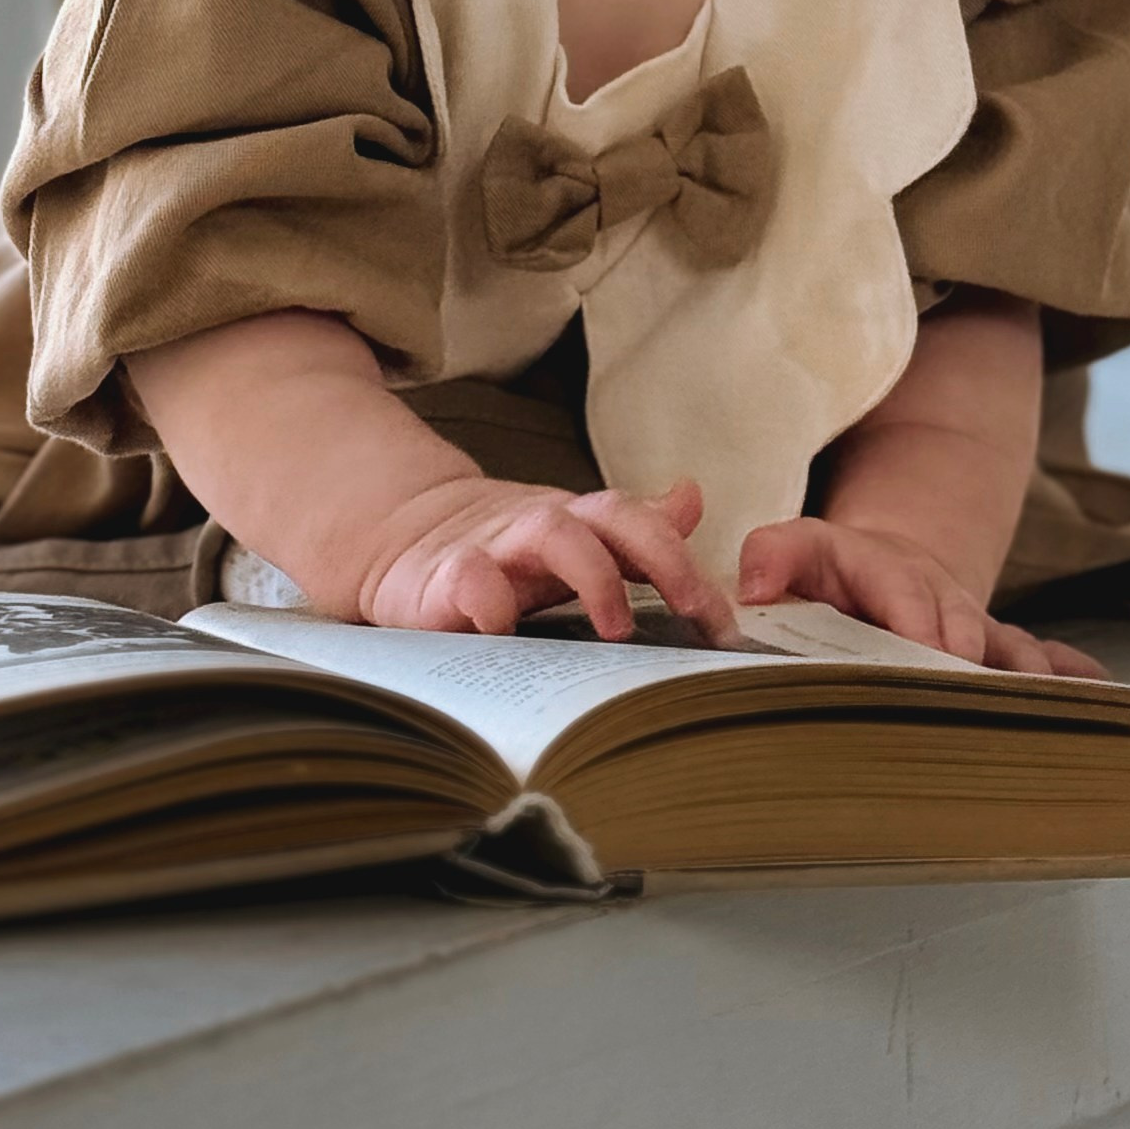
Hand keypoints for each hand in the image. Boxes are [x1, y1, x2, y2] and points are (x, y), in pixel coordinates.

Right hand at [365, 473, 738, 645]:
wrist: (406, 538)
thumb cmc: (509, 554)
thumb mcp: (576, 541)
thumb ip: (634, 531)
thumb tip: (692, 498)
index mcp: (581, 523)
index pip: (643, 524)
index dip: (687, 563)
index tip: (723, 621)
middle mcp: (545, 526)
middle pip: (612, 519)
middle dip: (662, 559)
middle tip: (695, 612)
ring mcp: (497, 545)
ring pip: (553, 533)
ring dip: (594, 575)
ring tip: (618, 628)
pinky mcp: (445, 576)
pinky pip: (471, 577)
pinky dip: (492, 597)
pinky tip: (510, 630)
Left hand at [734, 513, 1106, 678]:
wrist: (878, 564)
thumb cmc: (824, 577)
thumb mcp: (790, 553)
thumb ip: (772, 558)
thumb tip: (751, 586)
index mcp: (883, 570)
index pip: (901, 589)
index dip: (918, 619)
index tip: (933, 653)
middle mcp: (933, 596)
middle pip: (961, 623)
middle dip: (970, 658)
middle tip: (978, 694)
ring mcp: (968, 624)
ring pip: (1006, 645)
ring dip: (1025, 671)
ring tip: (1047, 699)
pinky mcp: (991, 650)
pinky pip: (1036, 658)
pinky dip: (1069, 675)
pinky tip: (1100, 693)